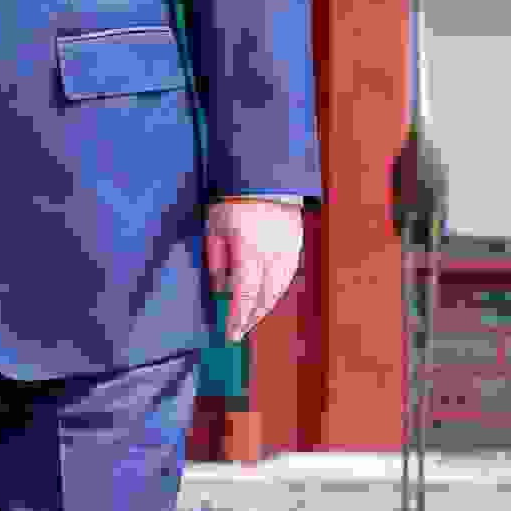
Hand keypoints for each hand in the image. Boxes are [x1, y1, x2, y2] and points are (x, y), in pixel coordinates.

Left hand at [206, 197, 305, 344]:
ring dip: (265, 308)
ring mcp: (287, 251)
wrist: (265, 176)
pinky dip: (277, 292)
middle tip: (239, 333)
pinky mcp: (296, 245)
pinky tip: (269, 299)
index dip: (237, 318)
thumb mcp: (214, 227)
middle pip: (263, 297)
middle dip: (250, 319)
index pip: (244, 295)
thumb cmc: (233, 200)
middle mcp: (272, 255)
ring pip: (278, 289)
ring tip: (251, 320)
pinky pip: (288, 276)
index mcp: (249, 251)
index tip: (230, 334)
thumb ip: (217, 259)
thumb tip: (221, 288)